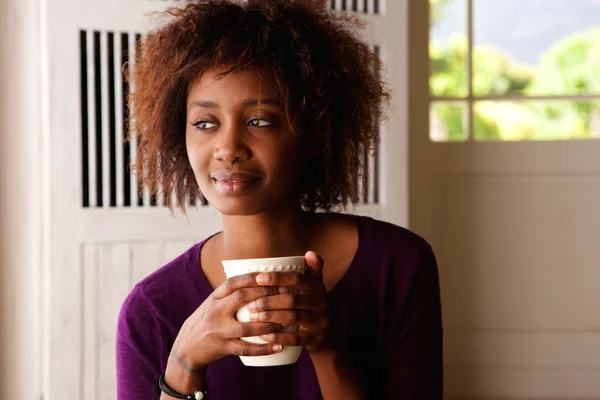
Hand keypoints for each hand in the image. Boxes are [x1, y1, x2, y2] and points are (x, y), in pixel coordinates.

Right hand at [171, 273, 286, 371]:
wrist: (187, 346)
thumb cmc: (208, 320)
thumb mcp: (214, 302)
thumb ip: (233, 292)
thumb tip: (262, 279)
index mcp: (215, 297)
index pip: (234, 282)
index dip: (253, 278)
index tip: (272, 276)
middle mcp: (215, 311)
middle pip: (241, 298)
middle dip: (265, 295)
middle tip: (286, 295)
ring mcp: (218, 330)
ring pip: (246, 326)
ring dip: (269, 324)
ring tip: (286, 322)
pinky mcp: (222, 348)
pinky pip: (245, 349)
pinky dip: (263, 349)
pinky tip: (278, 346)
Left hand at [246, 251, 330, 352]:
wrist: (329, 338)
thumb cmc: (314, 308)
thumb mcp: (316, 290)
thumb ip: (313, 271)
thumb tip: (309, 252)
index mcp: (318, 288)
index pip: (297, 278)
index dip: (277, 277)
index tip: (258, 278)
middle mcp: (322, 303)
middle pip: (292, 299)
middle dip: (268, 300)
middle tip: (250, 304)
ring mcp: (320, 322)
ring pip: (292, 317)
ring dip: (270, 317)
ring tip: (253, 317)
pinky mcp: (316, 339)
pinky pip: (295, 338)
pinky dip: (278, 337)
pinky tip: (263, 335)